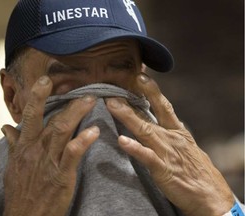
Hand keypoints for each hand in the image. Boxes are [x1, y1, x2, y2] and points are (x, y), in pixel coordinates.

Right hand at [2, 76, 99, 215]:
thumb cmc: (20, 191)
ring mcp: (48, 162)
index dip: (37, 97)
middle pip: (51, 120)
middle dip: (66, 103)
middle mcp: (35, 150)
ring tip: (91, 101)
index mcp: (24, 146)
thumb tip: (5, 127)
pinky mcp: (60, 175)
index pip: (30, 116)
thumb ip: (13, 144)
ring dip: (78, 114)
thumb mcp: (12, 166)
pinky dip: (83, 141)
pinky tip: (94, 131)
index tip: (45, 81)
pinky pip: (72, 154)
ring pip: (62, 131)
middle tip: (82, 89)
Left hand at [106, 73, 233, 215]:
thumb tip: (157, 124)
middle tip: (117, 87)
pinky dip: (135, 148)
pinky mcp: (163, 169)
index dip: (152, 90)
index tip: (140, 76)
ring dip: (127, 117)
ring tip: (112, 105)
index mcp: (177, 131)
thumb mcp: (186, 146)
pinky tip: (122, 141)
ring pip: (145, 130)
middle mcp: (171, 137)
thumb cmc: (197, 171)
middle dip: (134, 98)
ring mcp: (167, 152)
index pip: (163, 106)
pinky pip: (147, 156)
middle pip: (151, 113)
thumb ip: (171, 134)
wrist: (211, 196)